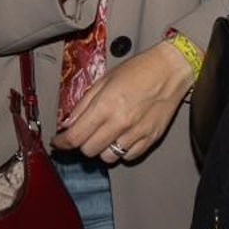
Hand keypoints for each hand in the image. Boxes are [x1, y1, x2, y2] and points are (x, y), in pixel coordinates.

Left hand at [51, 41, 194, 162]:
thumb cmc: (138, 71)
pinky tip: (122, 137)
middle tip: (84, 133)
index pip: (75, 136)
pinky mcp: (151, 139)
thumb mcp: (104, 81)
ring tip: (105, 134)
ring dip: (101, 149)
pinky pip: (128, 157)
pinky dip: (121, 151)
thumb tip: (68, 123)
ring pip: (107, 158)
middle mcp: (120, 122)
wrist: (170, 71)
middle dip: (82, 143)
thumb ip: (84, 104)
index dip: (62, 142)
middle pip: (89, 151)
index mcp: (105, 105)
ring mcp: (136, 133)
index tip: (58, 142)